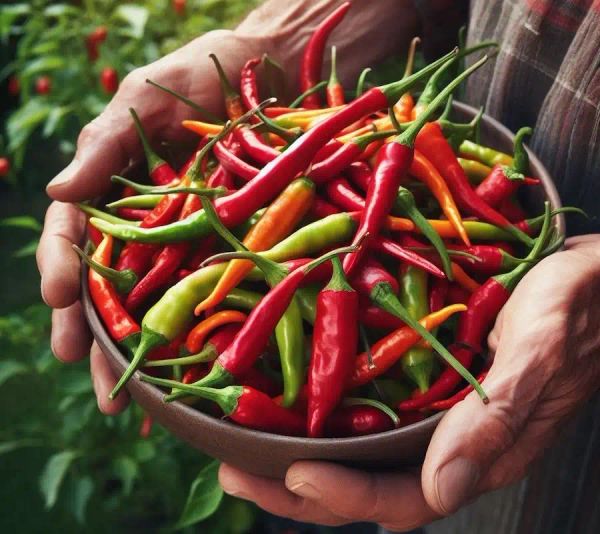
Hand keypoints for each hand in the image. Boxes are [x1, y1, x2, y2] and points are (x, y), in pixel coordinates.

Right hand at [37, 0, 416, 412]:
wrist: (270, 70)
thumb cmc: (200, 75)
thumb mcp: (143, 100)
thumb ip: (103, 146)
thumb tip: (55, 194)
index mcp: (118, 193)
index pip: (77, 237)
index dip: (64, 267)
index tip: (59, 297)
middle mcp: (150, 226)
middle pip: (110, 285)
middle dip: (94, 332)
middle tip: (91, 379)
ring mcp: (191, 241)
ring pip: (156, 301)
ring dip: (139, 349)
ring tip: (127, 398)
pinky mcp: (232, 246)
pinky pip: (211, 291)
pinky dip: (198, 331)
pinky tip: (189, 369)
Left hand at [218, 235, 599, 529]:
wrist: (589, 280)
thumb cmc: (573, 306)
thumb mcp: (540, 350)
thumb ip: (497, 417)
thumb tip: (442, 488)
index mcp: (479, 453)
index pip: (403, 498)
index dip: (344, 495)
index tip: (290, 473)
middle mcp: (449, 444)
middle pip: (366, 487)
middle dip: (298, 490)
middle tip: (236, 470)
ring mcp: (434, 415)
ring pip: (359, 455)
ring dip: (298, 455)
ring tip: (241, 445)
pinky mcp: (425, 383)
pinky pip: (368, 414)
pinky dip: (323, 417)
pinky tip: (287, 402)